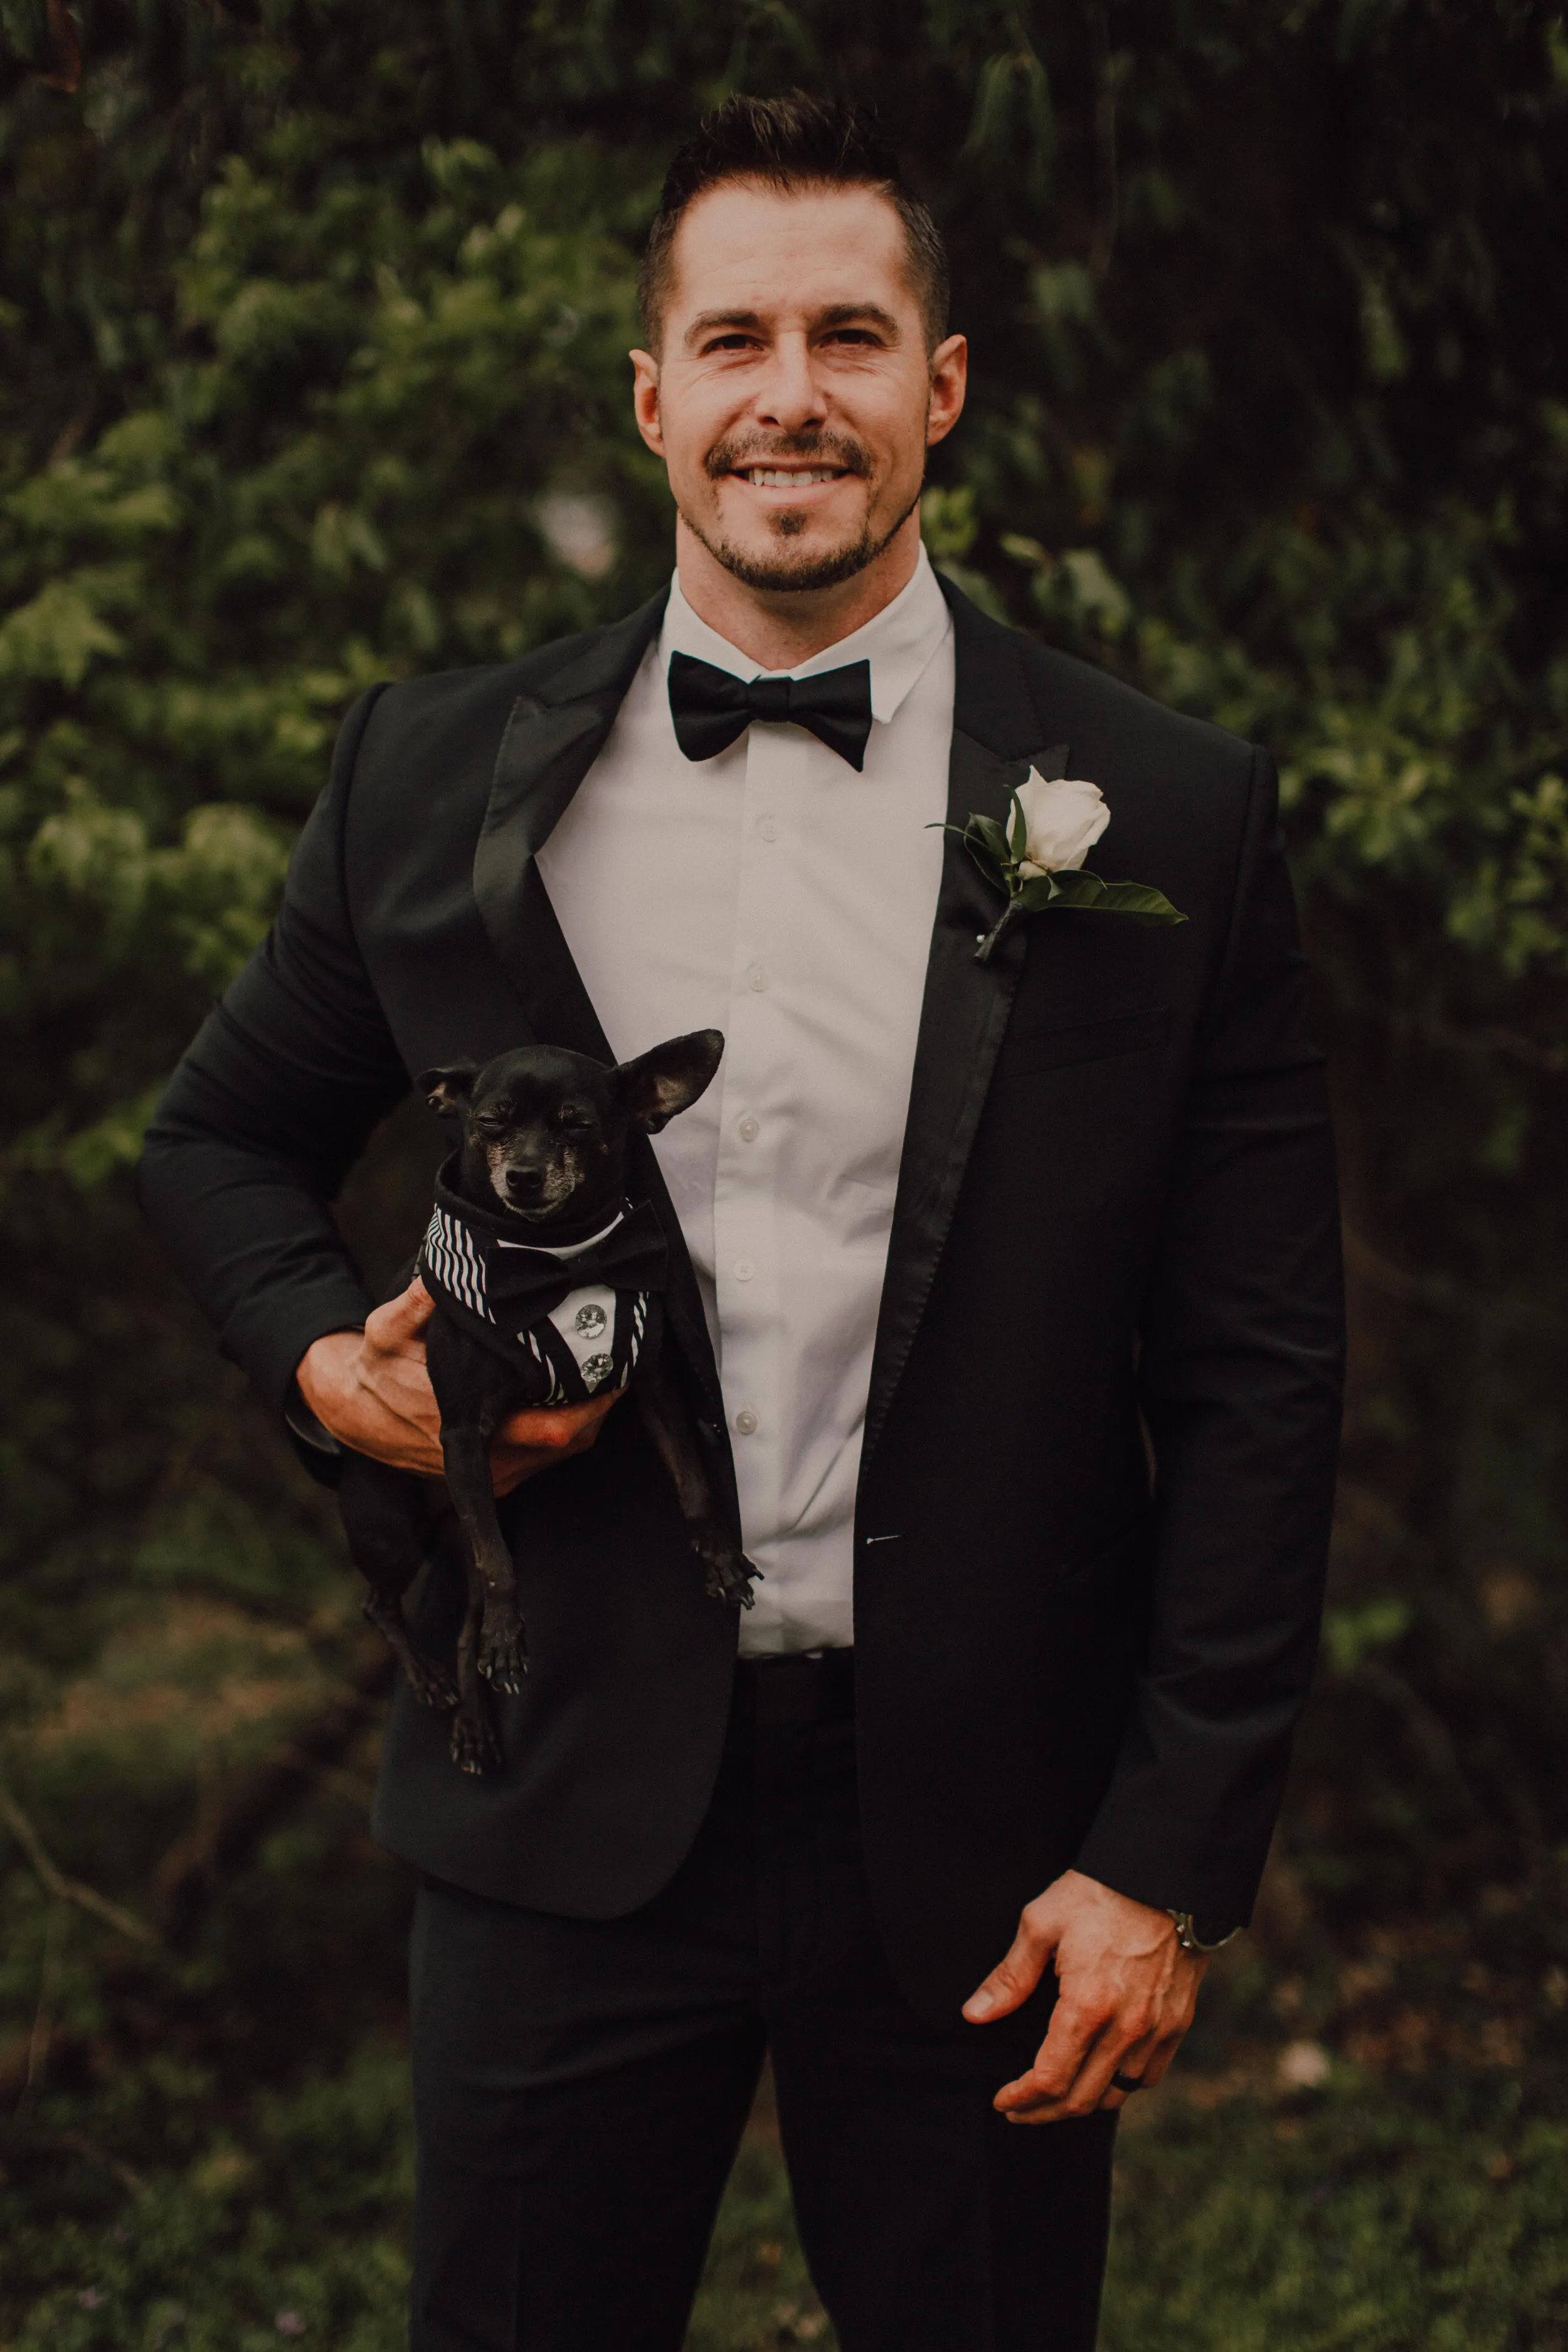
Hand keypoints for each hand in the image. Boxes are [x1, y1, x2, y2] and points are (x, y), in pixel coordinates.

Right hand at [296, 1275, 619, 1496]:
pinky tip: (578, 1395)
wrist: (355, 1413)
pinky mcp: (497, 1476)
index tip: (612, 1369)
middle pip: (570, 1442)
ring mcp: (494, 1473)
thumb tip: (442, 1276)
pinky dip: (570, 1431)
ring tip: (604, 1373)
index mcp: (464, 1424)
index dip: (590, 1405)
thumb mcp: (385, 1328)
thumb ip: (415, 1304)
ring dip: (589, 1417)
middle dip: (600, 1406)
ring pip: (564, 1453)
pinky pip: (549, 1459)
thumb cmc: (378, 1365)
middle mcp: (483, 1458)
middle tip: (619, 1363)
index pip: (549, 1429)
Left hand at [962, 1868, 1206, 2122]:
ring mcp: (1156, 2029)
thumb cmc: (1099, 1893)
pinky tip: (1100, 2075)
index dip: (1022, 2098)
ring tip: (1055, 2095)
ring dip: (1081, 2103)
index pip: (1050, 2079)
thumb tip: (974, 2015)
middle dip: (1044, 2112)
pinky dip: (1121, 2086)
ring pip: (1117, 2093)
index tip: (1003, 2100)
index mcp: (1087, 2006)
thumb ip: (1010, 1977)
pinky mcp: (1178, 2022)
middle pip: (1082, 2098)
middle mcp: (1126, 2028)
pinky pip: (1148, 2076)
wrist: (1166, 1874)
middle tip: (1020, 2108)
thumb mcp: (1042, 1924)